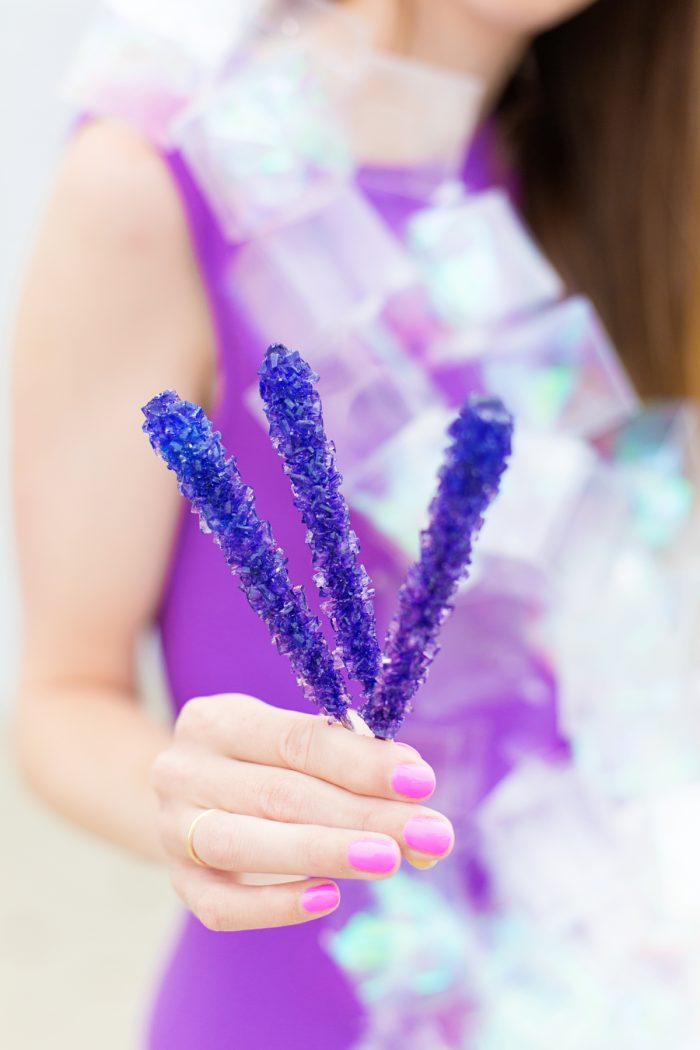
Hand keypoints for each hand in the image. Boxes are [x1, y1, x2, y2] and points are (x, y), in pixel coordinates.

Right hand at [152, 693, 453, 931]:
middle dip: (363, 815)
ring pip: (247, 845)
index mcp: (215, 719)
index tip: (421, 780)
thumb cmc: (261, 760)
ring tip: (390, 861)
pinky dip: (275, 905)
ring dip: (325, 853)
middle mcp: (183, 770)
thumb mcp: (291, 743)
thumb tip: (416, 796)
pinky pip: (221, 906)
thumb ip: (348, 762)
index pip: (296, 740)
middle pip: (280, 794)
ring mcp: (171, 829)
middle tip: (429, 834)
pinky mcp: (178, 882)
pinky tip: (329, 897)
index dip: (361, 762)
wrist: (187, 796)